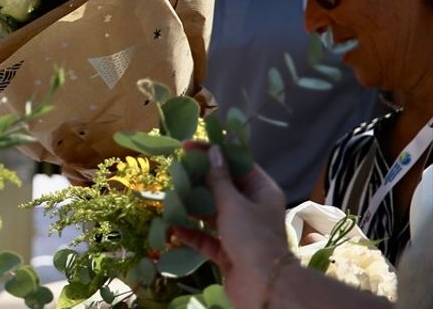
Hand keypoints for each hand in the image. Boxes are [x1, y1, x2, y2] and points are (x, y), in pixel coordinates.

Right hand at [172, 144, 290, 308]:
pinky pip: (206, 237)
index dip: (213, 152)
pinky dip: (191, 233)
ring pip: (211, 212)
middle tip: (174, 172)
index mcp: (261, 191)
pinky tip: (173, 228)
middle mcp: (251, 208)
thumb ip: (219, 178)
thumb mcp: (233, 203)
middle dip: (198, 181)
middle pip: (222, 187)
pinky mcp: (227, 251)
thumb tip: (214, 151)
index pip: (236, 163)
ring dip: (191, 207)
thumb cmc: (252, 238)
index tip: (188, 146)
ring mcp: (239, 231)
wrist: (264, 286)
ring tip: (170, 198)